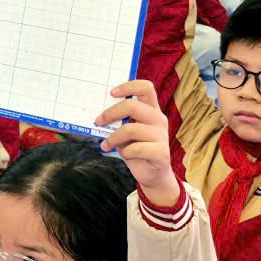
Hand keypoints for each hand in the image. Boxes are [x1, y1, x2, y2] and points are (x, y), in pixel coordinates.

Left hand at [99, 79, 180, 204]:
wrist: (153, 174)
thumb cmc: (136, 148)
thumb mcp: (126, 131)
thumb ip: (119, 121)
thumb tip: (99, 115)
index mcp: (151, 110)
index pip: (146, 88)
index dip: (128, 86)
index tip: (111, 93)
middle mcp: (158, 119)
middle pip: (133, 106)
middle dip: (111, 113)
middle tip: (98, 121)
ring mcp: (162, 136)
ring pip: (130, 129)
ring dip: (113, 138)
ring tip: (106, 144)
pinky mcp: (162, 153)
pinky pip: (136, 149)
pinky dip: (125, 152)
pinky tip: (124, 155)